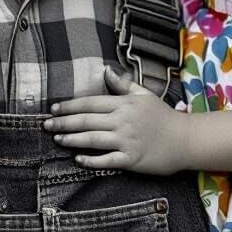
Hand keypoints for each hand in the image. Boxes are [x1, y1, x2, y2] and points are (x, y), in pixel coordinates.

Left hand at [43, 66, 190, 173]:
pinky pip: (107, 160)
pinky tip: (78, 159)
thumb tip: (106, 71)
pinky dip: (91, 160)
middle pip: (87, 121)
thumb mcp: (144, 95)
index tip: (54, 108)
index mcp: (124, 104)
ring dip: (72, 140)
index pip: (91, 103)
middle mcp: (122, 121)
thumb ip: (123, 84)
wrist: (185, 139)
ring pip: (93, 140)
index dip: (70, 106)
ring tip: (57, 139)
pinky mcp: (132, 159)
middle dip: (64, 122)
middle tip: (46, 125)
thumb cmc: (163, 116)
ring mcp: (127, 140)